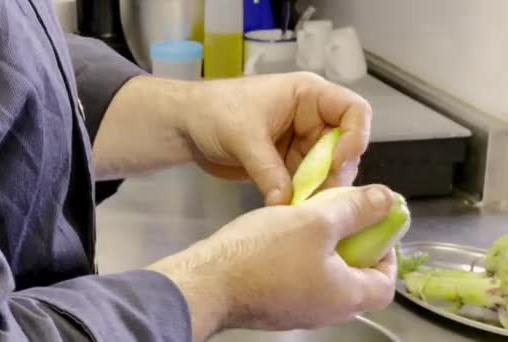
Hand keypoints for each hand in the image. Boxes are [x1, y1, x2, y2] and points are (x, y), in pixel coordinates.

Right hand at [148, 185, 396, 341]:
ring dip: (322, 251)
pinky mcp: (271, 306)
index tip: (373, 228)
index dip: (386, 254)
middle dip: (352, 247)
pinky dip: (298, 259)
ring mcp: (296, 312)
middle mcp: (325, 312)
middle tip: (338, 218)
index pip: (386, 284)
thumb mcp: (316, 222)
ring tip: (306, 222)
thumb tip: (388, 200)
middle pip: (354, 281)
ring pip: (323, 279)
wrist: (207, 281)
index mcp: (345, 297)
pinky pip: (296, 282)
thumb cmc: (264, 253)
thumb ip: (355, 210)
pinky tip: (279, 237)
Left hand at [182, 72, 371, 205]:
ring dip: (319, 190)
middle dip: (335, 174)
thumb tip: (285, 205)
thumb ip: (268, 171)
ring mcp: (300, 143)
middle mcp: (311, 119)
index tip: (338, 163)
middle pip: (345, 147)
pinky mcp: (286, 164)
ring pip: (327, 170)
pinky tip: (294, 211)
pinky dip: (302, 197)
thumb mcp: (244, 137)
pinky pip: (305, 182)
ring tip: (304, 209)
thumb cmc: (213, 113)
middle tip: (319, 199)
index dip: (356, 137)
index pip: (355, 111)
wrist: (184, 127)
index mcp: (309, 96)